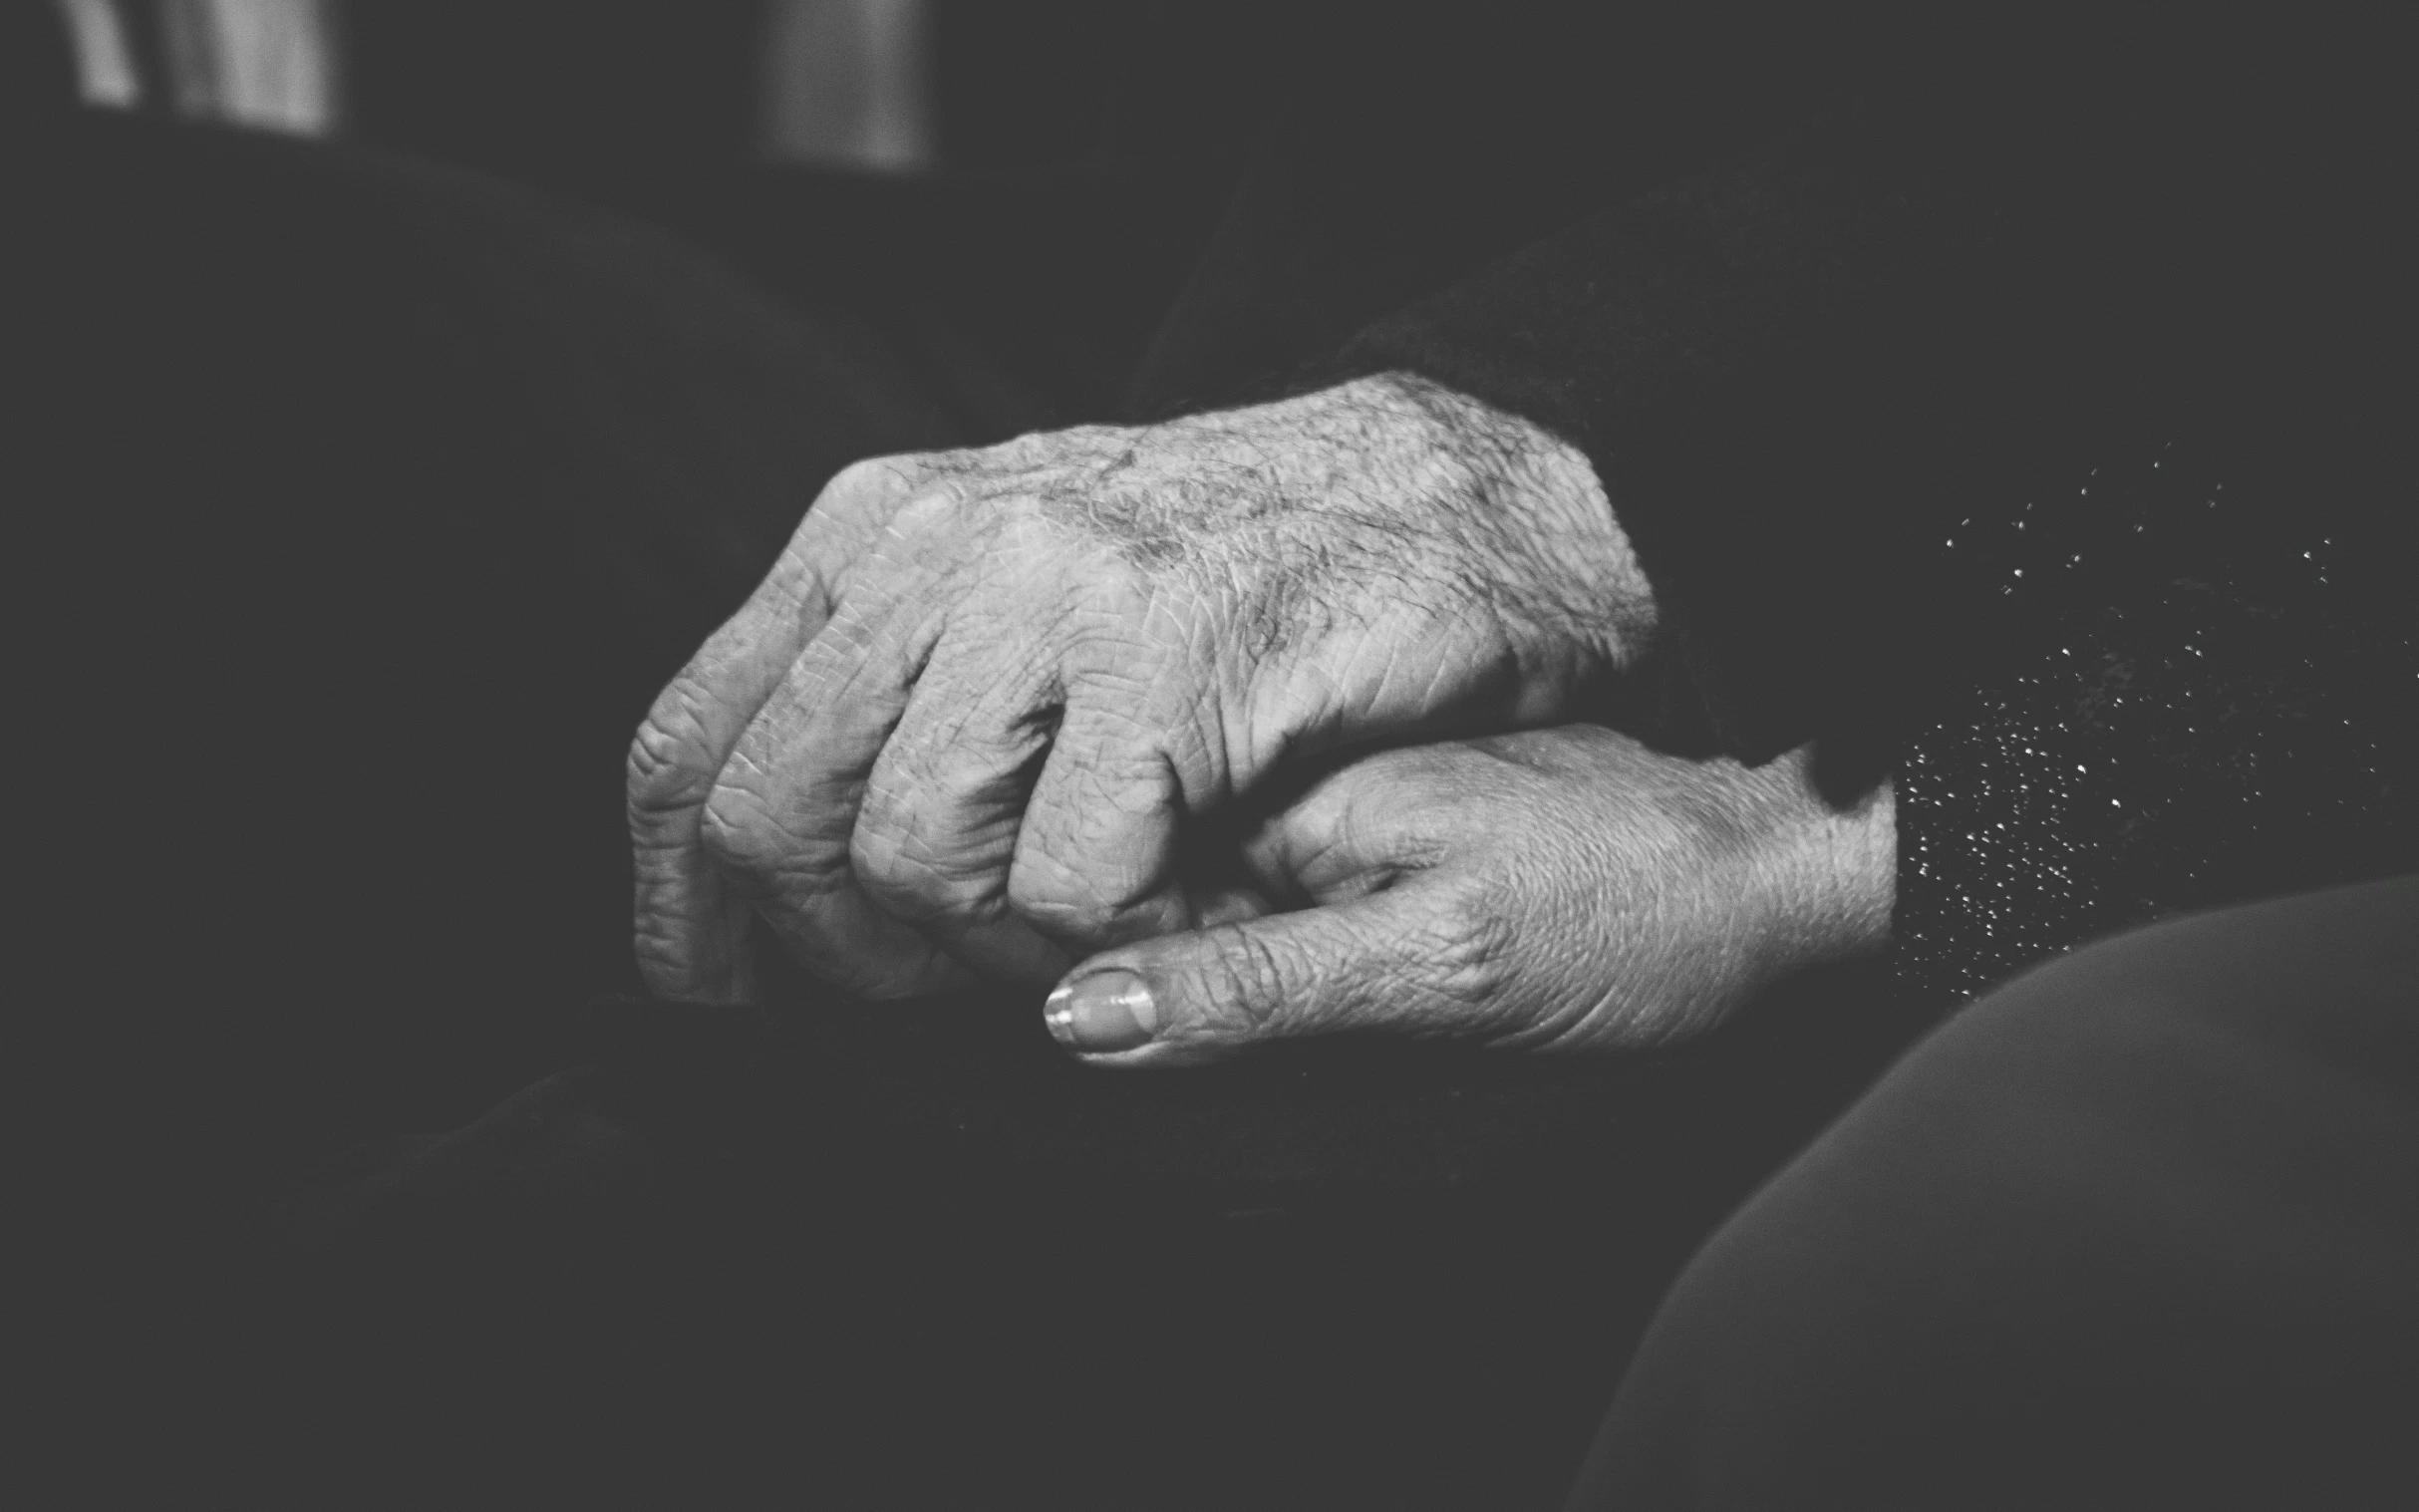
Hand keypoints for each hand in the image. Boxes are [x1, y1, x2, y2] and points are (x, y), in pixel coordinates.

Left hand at [628, 374, 1654, 1001]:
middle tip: (961, 982)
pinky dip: (1131, 940)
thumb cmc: (1245, 570)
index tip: (715, 990)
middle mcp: (945, 537)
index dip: (677, 899)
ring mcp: (1054, 587)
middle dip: (850, 952)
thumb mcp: (1027, 582)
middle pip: (776, 817)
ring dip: (1008, 955)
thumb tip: (777, 850)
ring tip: (1115, 928)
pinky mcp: (1168, 653)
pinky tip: (1197, 901)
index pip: (691, 734)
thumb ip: (902, 679)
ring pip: (915, 862)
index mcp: (882, 523)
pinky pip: (1070, 884)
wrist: (1453, 493)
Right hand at [1038, 726, 1894, 1065]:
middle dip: (1199, 1009)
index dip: (1131, 1004)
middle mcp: (1317, 805)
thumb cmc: (1638, 913)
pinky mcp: (1414, 853)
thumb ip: (1260, 988)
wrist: (1786, 872)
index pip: (1137, 915)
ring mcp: (1368, 826)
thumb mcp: (1440, 967)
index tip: (1150, 1070)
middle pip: (1187, 929)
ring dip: (1263, 1005)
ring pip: (1250, 935)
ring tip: (1356, 1033)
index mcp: (1297, 809)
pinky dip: (1328, 982)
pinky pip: (1320, 929)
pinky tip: (1386, 1005)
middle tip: (1301, 1056)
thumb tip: (1079, 1013)